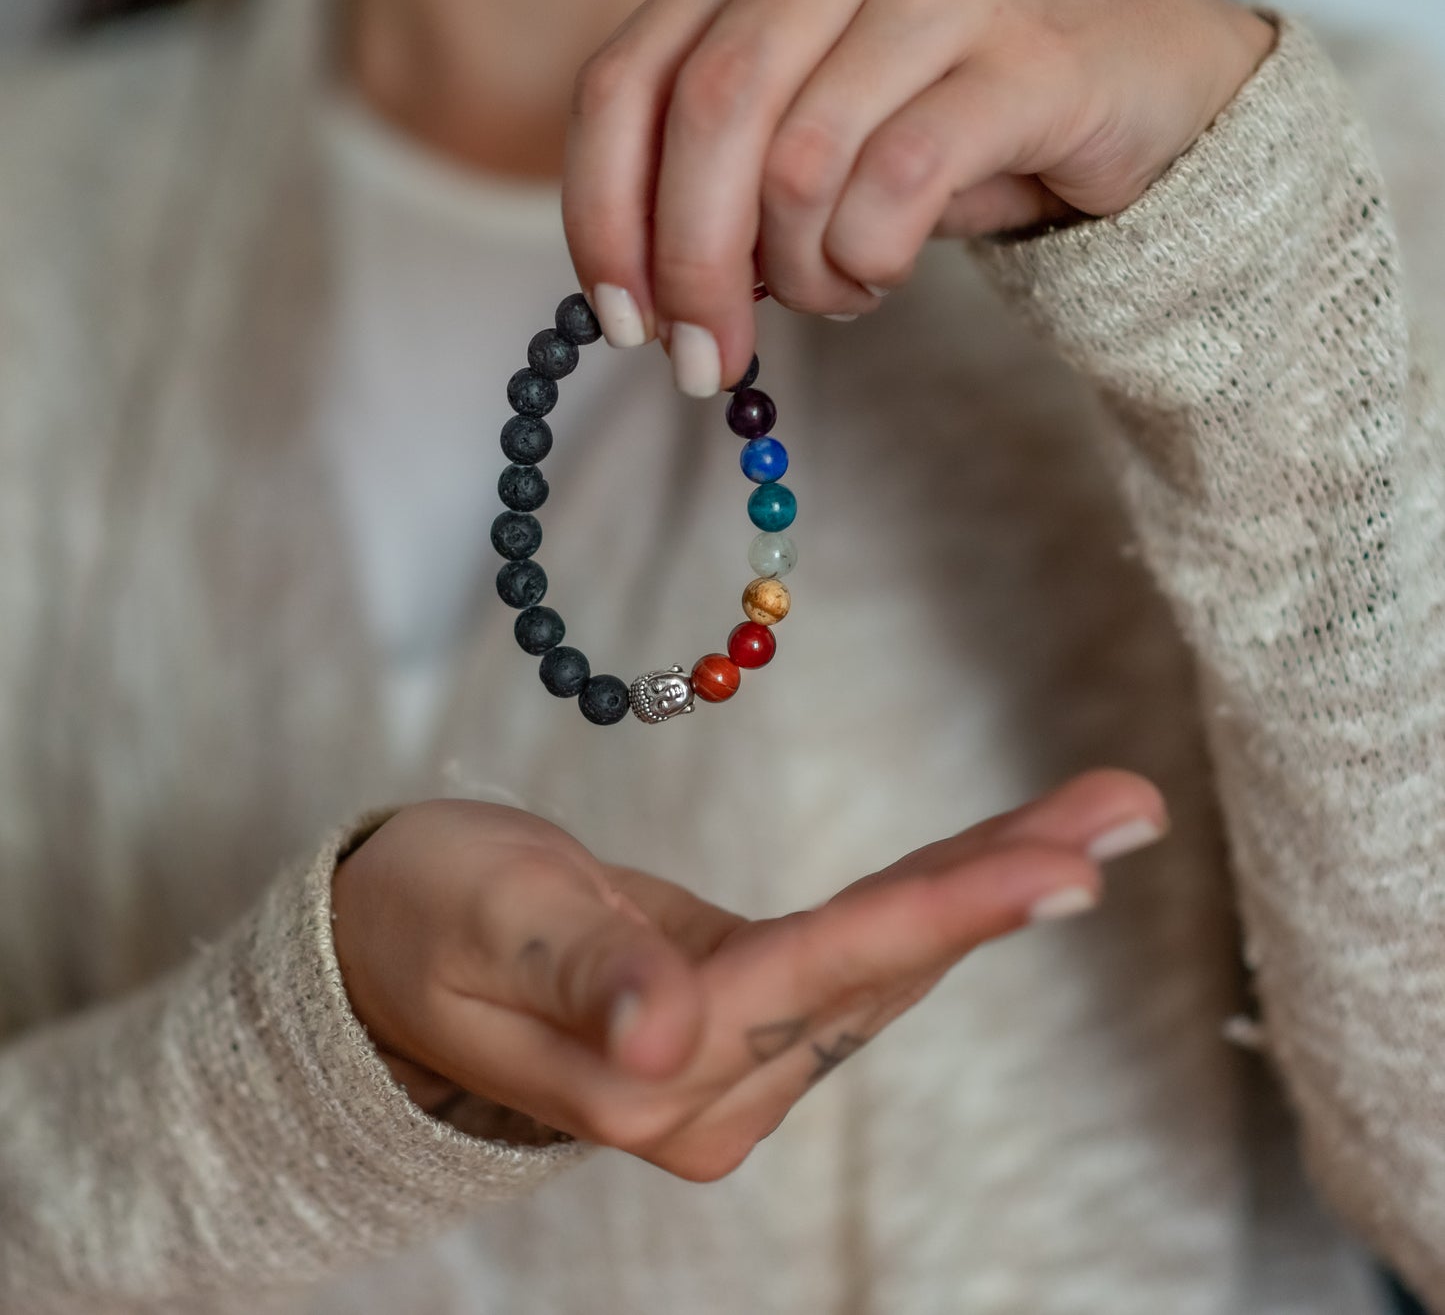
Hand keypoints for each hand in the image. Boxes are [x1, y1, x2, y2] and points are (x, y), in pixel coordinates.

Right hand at [331, 768, 1166, 1180]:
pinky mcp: (747, 1021)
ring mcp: (735, 1066)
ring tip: (1104, 810)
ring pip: (889, 963)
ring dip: (996, 884)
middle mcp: (711, 1093)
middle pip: (884, 971)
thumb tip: (664, 1036)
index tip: (1061, 869)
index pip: (819, 977)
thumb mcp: (480, 920)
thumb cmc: (422, 915)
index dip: (942, 915)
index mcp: (644, 1078)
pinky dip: (937, 894)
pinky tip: (1006, 854)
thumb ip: (576, 974)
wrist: (394, 950)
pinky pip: (858, 951)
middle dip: (1008, 887)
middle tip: (1126, 806)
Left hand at [561, 0, 1274, 389]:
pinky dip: (869, 260)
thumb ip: (731, 179)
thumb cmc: (962, 115)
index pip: (629, 78)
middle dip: (689, 267)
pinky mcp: (1026, 53)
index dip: (602, 213)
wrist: (1150, 78)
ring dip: (801, 272)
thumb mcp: (821, 129)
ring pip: (800, 162)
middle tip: (704, 363)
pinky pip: (896, 185)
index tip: (622, 320)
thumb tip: (652, 286)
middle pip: (706, 116)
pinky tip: (881, 272)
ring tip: (838, 291)